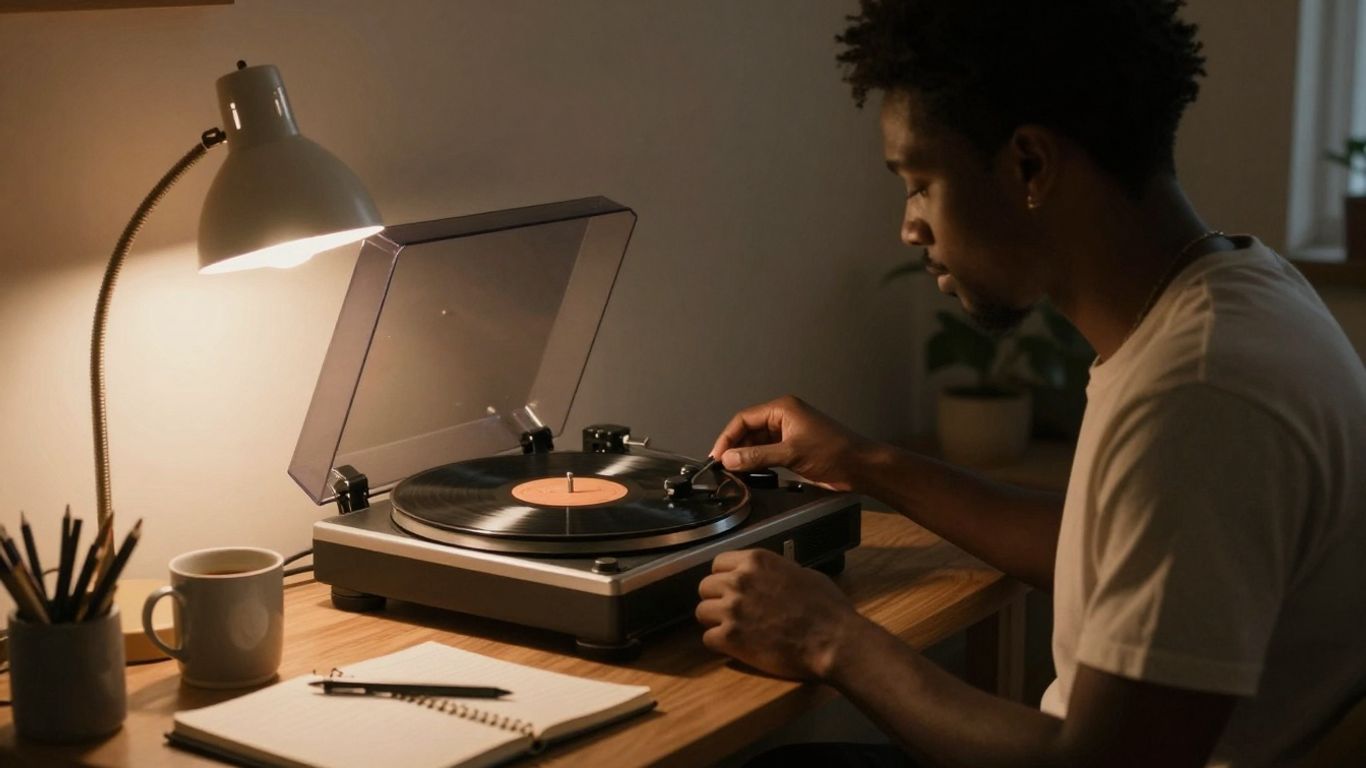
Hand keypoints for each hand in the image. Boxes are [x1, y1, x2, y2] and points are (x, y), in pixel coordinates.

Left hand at [695, 548, 865, 680]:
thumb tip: (768, 577)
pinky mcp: (730, 638)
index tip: (733, 589)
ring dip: (715, 621)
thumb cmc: (827, 607)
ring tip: (734, 630)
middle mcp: (738, 580)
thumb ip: (775, 571)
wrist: (833, 640)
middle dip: (717, 599)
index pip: (718, 563)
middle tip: (733, 612)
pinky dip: (719, 644)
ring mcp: (732, 609)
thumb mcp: (802, 574)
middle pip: (705, 587)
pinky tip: (736, 646)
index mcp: (756, 561)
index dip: (725, 577)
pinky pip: (707, 639)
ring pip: (701, 612)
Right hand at [709, 395, 875, 490]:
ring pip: (756, 443)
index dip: (728, 437)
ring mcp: (788, 434)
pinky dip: (757, 463)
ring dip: (745, 457)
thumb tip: (729, 459)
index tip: (717, 456)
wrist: (860, 467)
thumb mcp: (791, 454)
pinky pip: (767, 453)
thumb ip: (757, 456)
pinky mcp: (793, 449)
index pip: (744, 419)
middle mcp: (783, 418)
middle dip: (735, 448)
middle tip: (723, 467)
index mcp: (783, 409)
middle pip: (748, 430)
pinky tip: (751, 473)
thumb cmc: (835, 452)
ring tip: (734, 472)